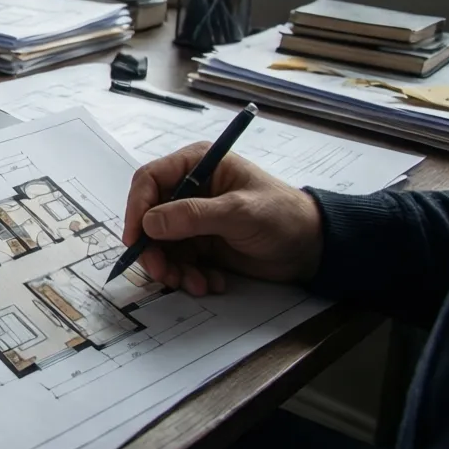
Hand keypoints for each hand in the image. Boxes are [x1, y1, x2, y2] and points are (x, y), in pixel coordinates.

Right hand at [123, 143, 323, 296]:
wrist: (312, 248)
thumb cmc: (282, 216)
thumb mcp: (239, 212)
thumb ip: (193, 216)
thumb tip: (149, 223)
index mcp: (197, 164)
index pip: (150, 180)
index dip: (137, 208)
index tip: (135, 239)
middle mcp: (190, 189)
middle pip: (150, 216)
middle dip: (155, 248)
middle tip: (163, 273)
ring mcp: (194, 218)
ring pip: (161, 244)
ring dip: (172, 267)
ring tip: (194, 284)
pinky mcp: (200, 243)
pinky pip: (178, 260)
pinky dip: (189, 275)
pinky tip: (211, 282)